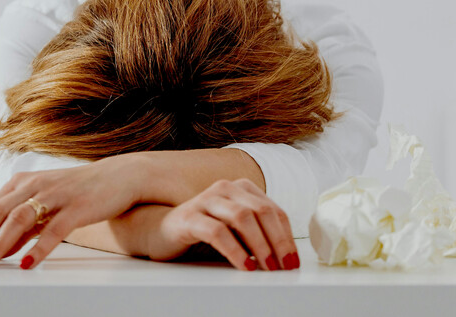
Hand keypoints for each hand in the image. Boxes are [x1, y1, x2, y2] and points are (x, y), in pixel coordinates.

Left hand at [0, 156, 143, 268]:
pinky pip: (53, 230)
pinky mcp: (77, 206)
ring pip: (19, 219)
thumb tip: (0, 248)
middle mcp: (35, 185)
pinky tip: (28, 263)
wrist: (119, 177)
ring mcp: (55, 194)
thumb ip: (23, 226)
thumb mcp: (45, 205)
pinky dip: (38, 248)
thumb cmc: (79, 191)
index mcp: (22, 182)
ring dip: (0, 243)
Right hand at [150, 179, 299, 270]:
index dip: (287, 236)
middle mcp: (225, 188)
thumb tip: (286, 255)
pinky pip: (217, 232)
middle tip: (284, 266)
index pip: (274, 210)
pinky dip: (235, 250)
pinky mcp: (189, 217)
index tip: (293, 260)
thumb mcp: (235, 227)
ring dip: (260, 245)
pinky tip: (244, 265)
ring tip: (267, 266)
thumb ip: (258, 230)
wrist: (163, 230)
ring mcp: (206, 200)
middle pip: (262, 212)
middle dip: (278, 241)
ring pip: (242, 218)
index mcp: (241, 188)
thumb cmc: (204, 229)